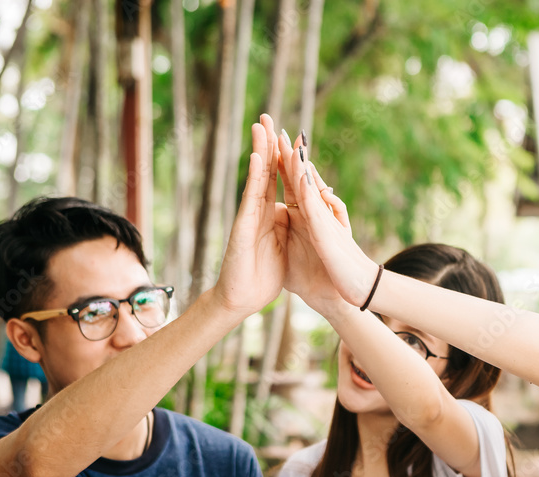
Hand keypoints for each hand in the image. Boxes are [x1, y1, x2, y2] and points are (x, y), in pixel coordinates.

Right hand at [211, 114, 287, 318]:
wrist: (243, 299)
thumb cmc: (262, 276)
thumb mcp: (284, 246)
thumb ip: (288, 226)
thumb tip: (295, 214)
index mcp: (272, 214)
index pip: (279, 180)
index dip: (284, 158)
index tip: (289, 134)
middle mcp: (259, 210)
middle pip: (266, 171)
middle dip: (268, 144)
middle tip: (268, 116)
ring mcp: (250, 216)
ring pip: (257, 178)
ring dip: (260, 152)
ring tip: (261, 126)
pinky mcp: (244, 227)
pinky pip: (252, 199)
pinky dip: (256, 177)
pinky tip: (260, 158)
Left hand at [278, 135, 378, 307]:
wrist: (342, 297)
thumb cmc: (322, 280)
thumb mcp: (300, 256)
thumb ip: (291, 242)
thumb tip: (283, 236)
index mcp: (303, 218)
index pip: (290, 185)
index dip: (280, 165)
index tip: (272, 141)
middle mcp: (313, 215)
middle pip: (300, 179)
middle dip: (290, 154)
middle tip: (282, 129)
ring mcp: (321, 222)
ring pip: (308, 188)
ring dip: (300, 165)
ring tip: (292, 141)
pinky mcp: (325, 235)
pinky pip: (315, 209)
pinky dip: (308, 191)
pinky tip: (302, 175)